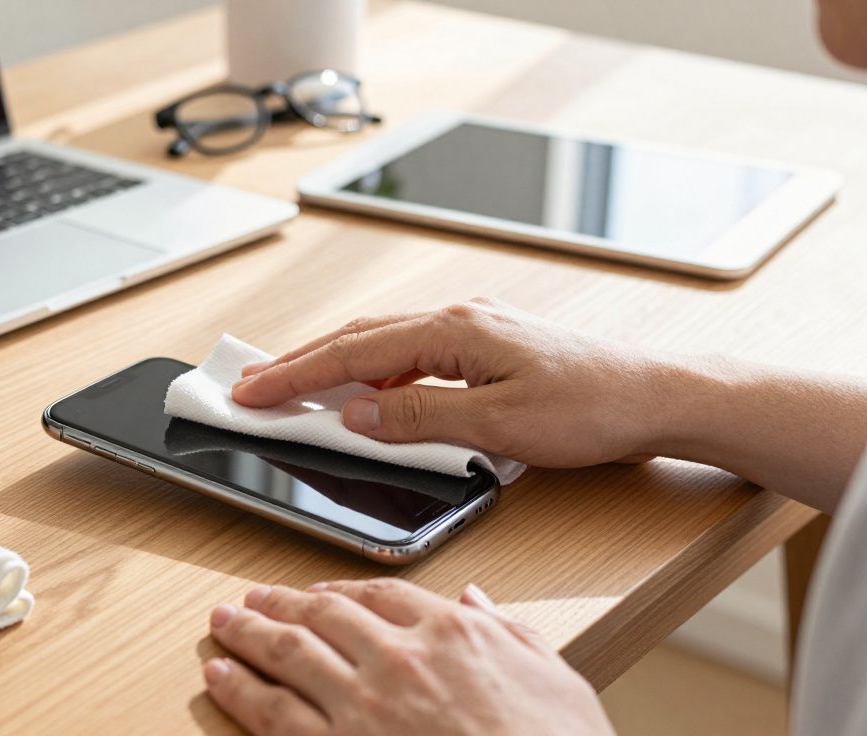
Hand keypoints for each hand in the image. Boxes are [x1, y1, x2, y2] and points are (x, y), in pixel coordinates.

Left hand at [202, 579, 613, 735]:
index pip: (380, 595)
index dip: (340, 589)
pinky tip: (219, 677)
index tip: (320, 591)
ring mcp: (360, 707)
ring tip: (224, 623)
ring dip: (248, 634)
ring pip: (287, 654)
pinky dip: (239, 690)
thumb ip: (509, 634)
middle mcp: (397, 660)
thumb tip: (478, 602)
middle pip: (322, 614)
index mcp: (450, 634)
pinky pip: (272, 714)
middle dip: (281, 602)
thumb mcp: (557, 681)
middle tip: (253, 598)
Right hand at [231, 298, 675, 467]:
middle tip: (252, 386)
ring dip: (334, 365)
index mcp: (454, 330)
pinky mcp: (486, 347)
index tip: (250, 390)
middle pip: (358, 339)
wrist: (658, 395)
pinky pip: (412, 355)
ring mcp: (473, 329)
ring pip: (382, 344)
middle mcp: (458, 320)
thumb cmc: (593, 408)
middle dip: (300, 362)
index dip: (295, 373)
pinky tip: (365, 395)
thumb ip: (419, 418)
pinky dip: (374, 374)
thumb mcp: (499, 426)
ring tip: (292, 387)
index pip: (352, 353)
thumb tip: (355, 415)